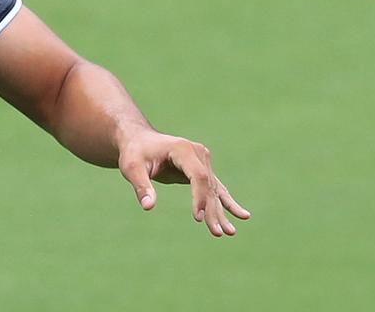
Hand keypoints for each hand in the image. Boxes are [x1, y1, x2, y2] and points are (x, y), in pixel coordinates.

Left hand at [117, 130, 250, 236]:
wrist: (139, 141)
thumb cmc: (134, 153)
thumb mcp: (132, 168)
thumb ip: (141, 186)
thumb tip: (148, 207)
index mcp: (183, 150)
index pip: (199, 176)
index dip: (200, 197)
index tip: (198, 218)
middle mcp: (198, 154)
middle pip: (209, 186)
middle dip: (212, 211)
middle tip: (217, 233)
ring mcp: (203, 161)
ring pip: (214, 191)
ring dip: (221, 212)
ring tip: (230, 233)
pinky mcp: (203, 170)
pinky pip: (216, 189)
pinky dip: (226, 203)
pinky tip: (242, 215)